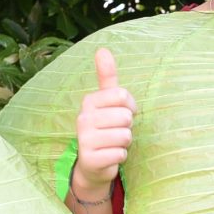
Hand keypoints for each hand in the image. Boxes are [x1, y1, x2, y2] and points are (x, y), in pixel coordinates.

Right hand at [71, 48, 132, 204]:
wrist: (92, 164)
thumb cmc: (105, 128)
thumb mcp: (107, 102)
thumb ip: (107, 77)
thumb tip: (102, 49)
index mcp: (89, 101)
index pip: (123, 96)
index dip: (130, 108)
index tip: (122, 114)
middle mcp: (83, 118)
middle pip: (126, 117)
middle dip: (127, 127)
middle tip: (115, 132)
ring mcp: (84, 139)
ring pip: (125, 136)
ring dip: (124, 143)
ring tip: (112, 144)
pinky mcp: (90, 158)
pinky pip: (120, 154)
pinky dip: (120, 157)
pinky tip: (109, 156)